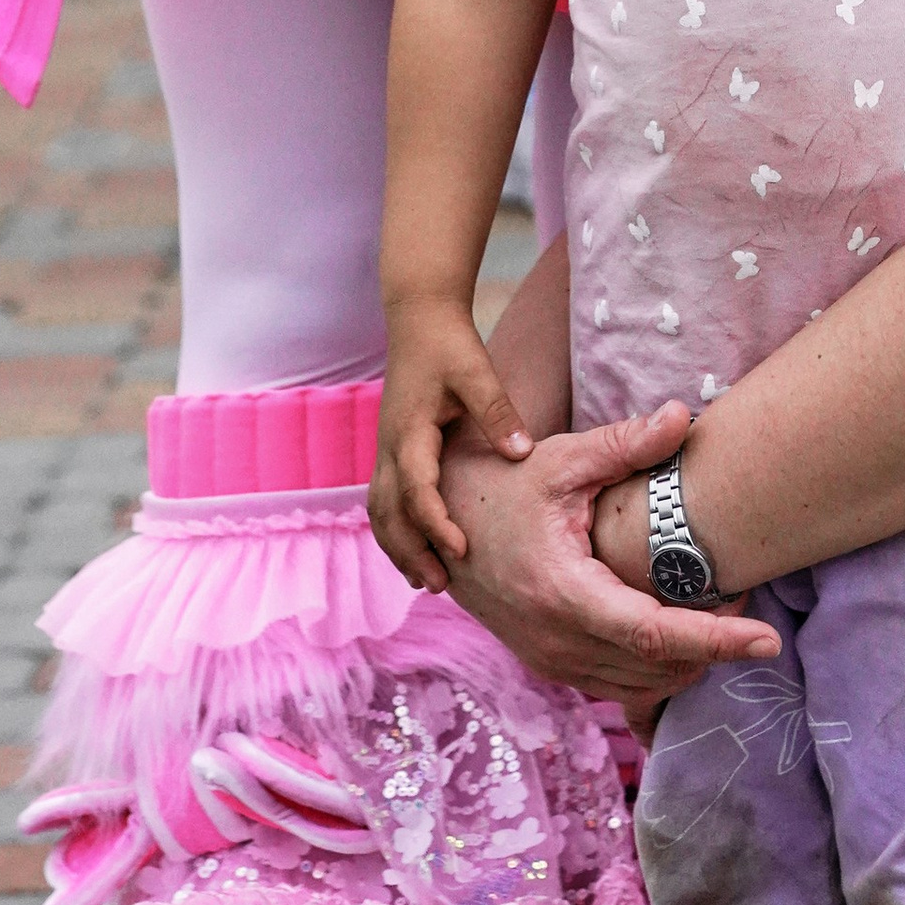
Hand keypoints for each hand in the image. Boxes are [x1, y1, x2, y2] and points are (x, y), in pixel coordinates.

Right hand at [372, 296, 536, 586]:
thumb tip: (523, 454)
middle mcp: (389, 447)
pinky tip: (417, 550)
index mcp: (409, 432)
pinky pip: (385, 501)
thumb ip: (497, 413)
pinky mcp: (391, 451)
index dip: (436, 524)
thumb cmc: (450, 344)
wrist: (419, 318)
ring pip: (380, 512)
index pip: (417, 490)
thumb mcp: (477, 373)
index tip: (461, 551)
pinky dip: (396, 531)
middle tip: (440, 586)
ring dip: (399, 547)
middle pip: (389, 514)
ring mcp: (385, 450)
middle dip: (410, 552)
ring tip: (426, 580)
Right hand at [433, 406, 778, 700]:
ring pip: (639, 685)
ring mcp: (549, 659)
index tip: (768, 640)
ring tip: (723, 616)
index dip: (717, 641)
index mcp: (562, 592)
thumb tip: (685, 415)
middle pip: (656, 668)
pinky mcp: (548, 662)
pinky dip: (657, 669)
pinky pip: (616, 684)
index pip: (655, 633)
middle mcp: (555, 640)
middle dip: (713, 648)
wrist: (443, 518)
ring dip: (688, 663)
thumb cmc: (505, 482)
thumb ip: (627, 443)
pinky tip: (682, 636)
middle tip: (749, 604)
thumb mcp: (565, 459)